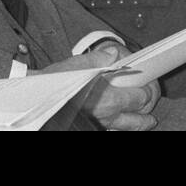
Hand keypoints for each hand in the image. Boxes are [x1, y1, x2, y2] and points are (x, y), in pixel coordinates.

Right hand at [44, 44, 159, 130]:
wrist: (35, 99)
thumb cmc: (55, 82)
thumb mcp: (77, 65)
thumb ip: (100, 59)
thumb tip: (115, 54)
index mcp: (108, 99)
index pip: (141, 98)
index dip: (149, 90)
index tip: (150, 82)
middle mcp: (107, 116)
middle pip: (139, 119)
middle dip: (148, 110)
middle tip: (151, 101)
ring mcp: (100, 124)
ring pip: (128, 128)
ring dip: (139, 123)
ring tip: (147, 120)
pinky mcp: (91, 127)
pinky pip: (113, 130)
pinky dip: (122, 127)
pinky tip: (122, 122)